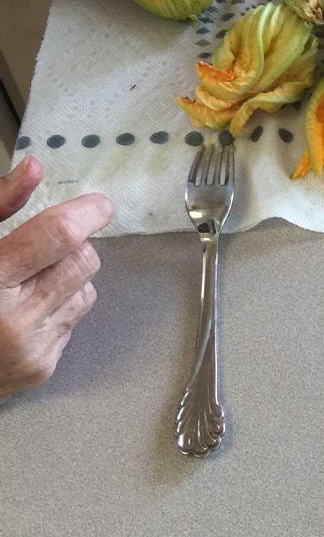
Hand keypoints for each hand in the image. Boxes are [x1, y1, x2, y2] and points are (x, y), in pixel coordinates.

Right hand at [0, 157, 112, 402]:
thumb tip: (35, 168)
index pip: (59, 236)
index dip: (86, 213)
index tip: (97, 205)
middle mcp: (13, 318)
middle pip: (83, 260)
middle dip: (74, 245)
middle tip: (42, 247)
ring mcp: (31, 348)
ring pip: (87, 290)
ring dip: (67, 278)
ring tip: (25, 283)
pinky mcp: (42, 368)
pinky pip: (73, 322)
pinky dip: (56, 309)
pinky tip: (20, 313)